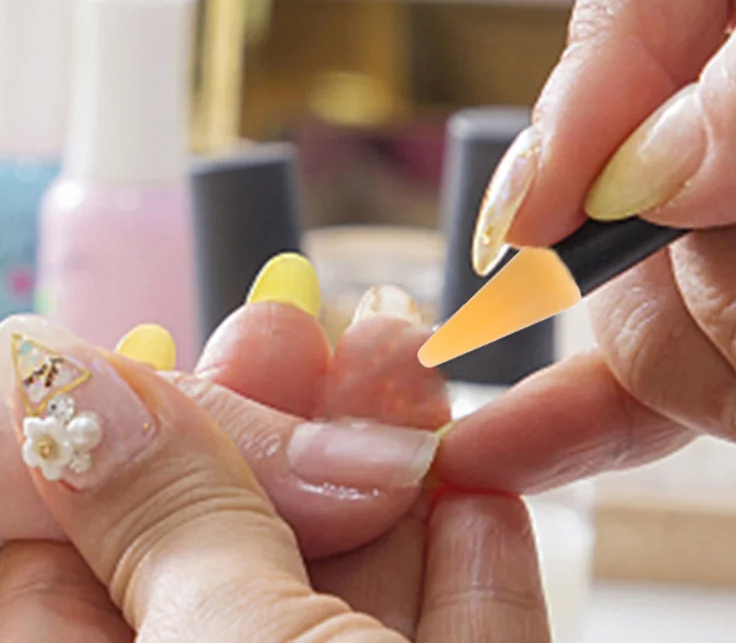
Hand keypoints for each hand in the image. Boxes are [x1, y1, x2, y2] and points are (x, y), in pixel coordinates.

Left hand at [0, 311, 548, 641]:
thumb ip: (170, 520)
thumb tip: (80, 383)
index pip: (59, 555)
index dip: (107, 441)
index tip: (149, 345)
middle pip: (229, 549)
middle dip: (273, 423)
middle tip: (291, 320)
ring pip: (356, 582)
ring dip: (387, 463)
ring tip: (399, 353)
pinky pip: (465, 635)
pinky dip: (479, 560)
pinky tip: (476, 487)